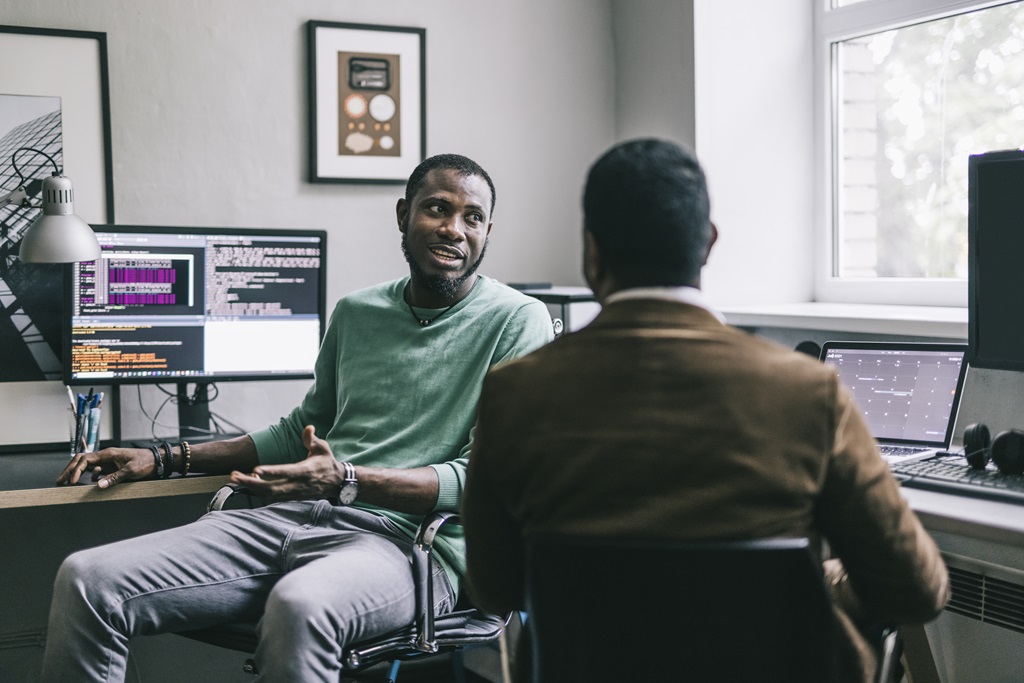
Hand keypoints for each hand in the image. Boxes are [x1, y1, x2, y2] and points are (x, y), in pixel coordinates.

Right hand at [56, 447, 156, 488]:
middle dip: (70, 470)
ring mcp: (108, 461)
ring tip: (68, 482)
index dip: (76, 469)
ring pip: (88, 465)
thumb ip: (115, 477)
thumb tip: (99, 485)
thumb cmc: (145, 462)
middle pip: (82, 460)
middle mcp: (106, 456)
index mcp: (108, 454)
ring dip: (77, 472)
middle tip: (60, 480)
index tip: (72, 481)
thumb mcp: (131, 471)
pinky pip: (97, 471)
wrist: (156, 460)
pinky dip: (90, 476)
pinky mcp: (112, 467)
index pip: (85, 459)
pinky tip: (89, 483)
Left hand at [228, 426, 343, 501]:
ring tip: (236, 478)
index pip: (286, 472)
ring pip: (268, 494)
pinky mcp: (290, 497)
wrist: (335, 483)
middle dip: (250, 483)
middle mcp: (298, 484)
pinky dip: (258, 491)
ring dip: (250, 488)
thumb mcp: (323, 447)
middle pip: (271, 488)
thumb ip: (312, 439)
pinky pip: (271, 497)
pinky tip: (249, 482)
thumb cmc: (326, 462)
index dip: (270, 472)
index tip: (254, 470)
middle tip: (234, 476)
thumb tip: (308, 428)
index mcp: (306, 471)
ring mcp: (293, 493)